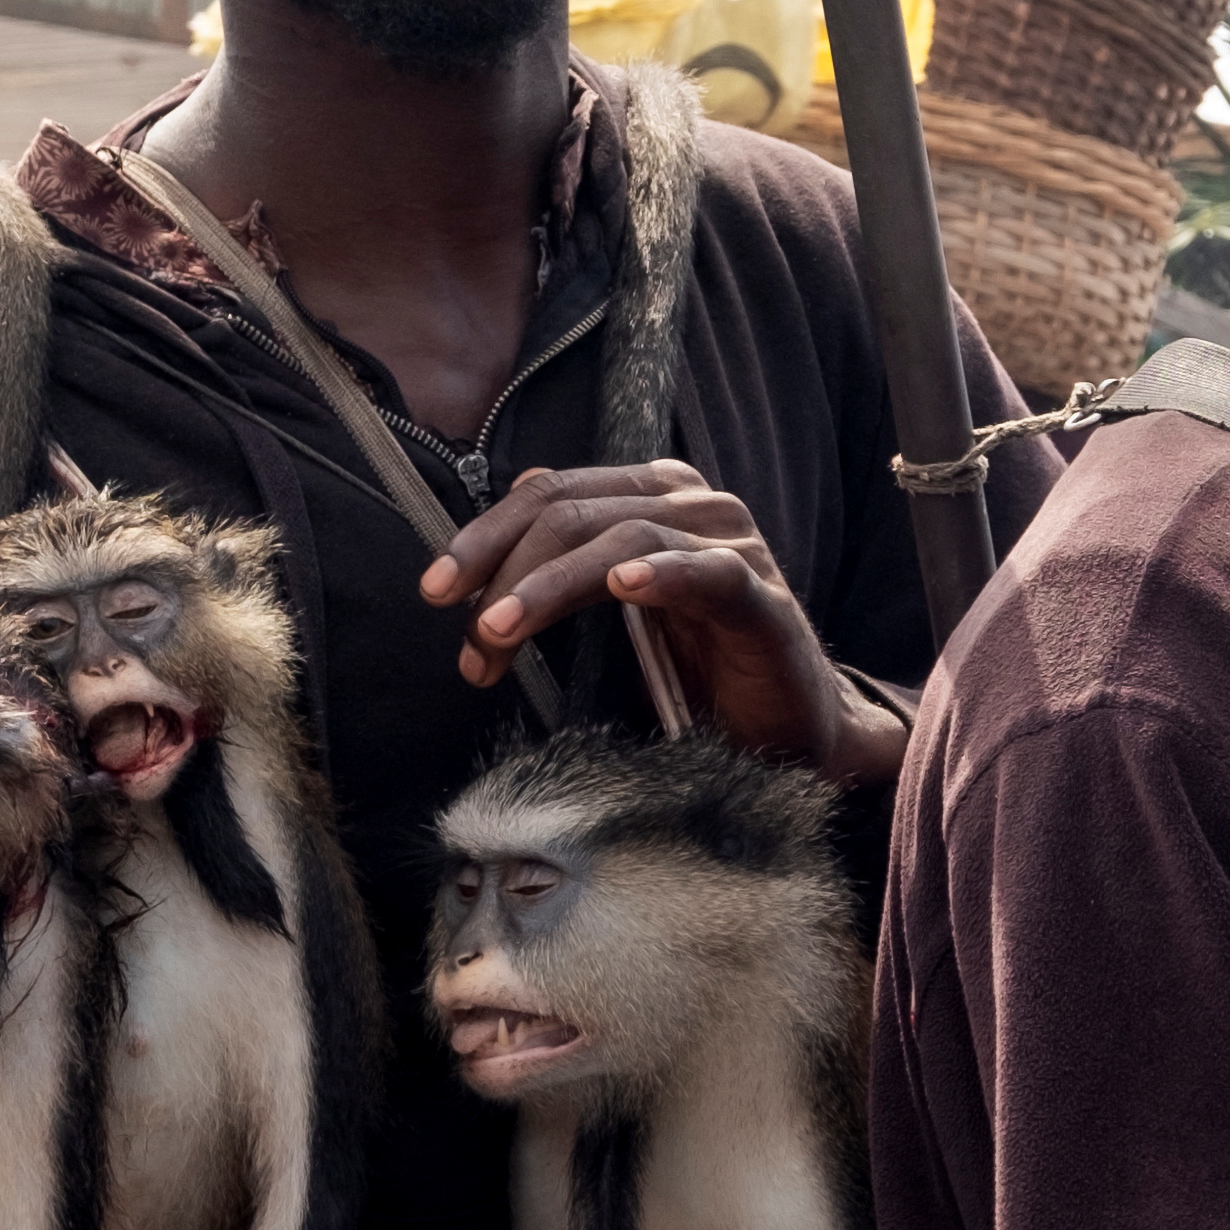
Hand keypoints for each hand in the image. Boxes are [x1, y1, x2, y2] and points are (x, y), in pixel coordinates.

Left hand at [427, 462, 903, 781]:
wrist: (794, 736)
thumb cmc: (700, 679)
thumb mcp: (616, 625)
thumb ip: (562, 585)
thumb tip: (472, 589)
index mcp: (650, 499)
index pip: (549, 493)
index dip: (483, 536)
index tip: (435, 592)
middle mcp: (693, 506)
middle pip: (573, 512)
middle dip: (506, 572)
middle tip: (470, 636)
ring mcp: (733, 548)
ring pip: (625, 537)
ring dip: (552, 585)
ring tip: (503, 631)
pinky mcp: (766, 601)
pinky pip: (709, 573)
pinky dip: (664, 574)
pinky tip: (624, 587)